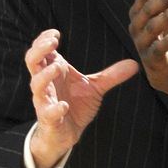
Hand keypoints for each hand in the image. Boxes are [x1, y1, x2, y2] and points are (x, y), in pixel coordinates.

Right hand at [26, 29, 137, 167]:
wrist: (67, 134)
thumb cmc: (75, 105)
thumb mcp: (95, 88)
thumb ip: (112, 75)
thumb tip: (134, 63)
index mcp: (54, 72)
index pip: (42, 51)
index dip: (44, 40)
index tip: (55, 33)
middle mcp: (46, 84)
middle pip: (32, 61)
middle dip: (39, 50)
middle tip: (52, 42)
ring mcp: (45, 101)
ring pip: (37, 85)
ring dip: (45, 75)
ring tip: (58, 66)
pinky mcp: (49, 118)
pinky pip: (48, 112)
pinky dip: (55, 109)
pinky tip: (64, 106)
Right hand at [128, 0, 167, 94]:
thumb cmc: (164, 34)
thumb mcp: (164, 9)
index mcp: (137, 14)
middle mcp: (136, 28)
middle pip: (146, 11)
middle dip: (162, 0)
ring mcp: (142, 44)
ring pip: (151, 28)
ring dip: (166, 17)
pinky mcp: (152, 59)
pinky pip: (157, 49)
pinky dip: (167, 41)